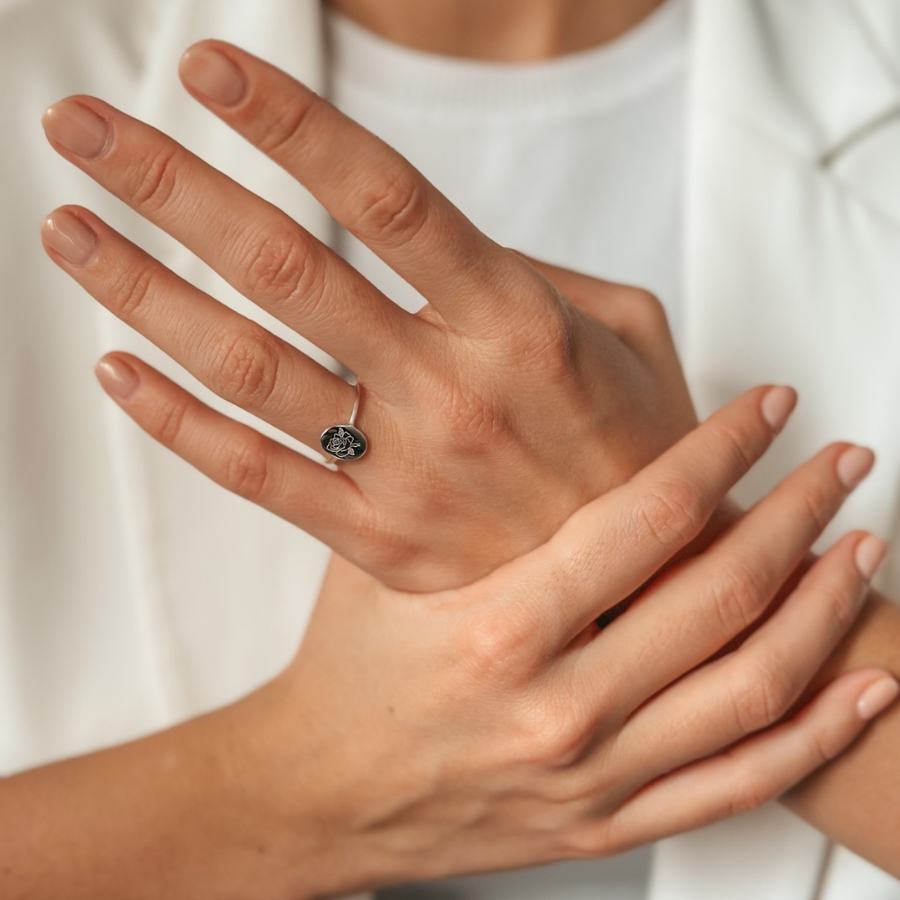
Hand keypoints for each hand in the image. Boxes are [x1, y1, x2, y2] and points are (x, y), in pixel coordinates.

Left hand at [40, 39, 694, 590]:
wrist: (648, 588)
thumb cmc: (635, 441)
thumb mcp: (627, 330)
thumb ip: (534, 271)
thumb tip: (441, 242)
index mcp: (518, 321)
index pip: (387, 198)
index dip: (293, 124)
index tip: (207, 66)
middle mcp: (450, 390)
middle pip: (288, 270)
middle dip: (173, 186)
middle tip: (79, 128)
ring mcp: (405, 472)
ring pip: (250, 370)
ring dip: (146, 292)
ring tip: (68, 229)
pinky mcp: (376, 540)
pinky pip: (257, 475)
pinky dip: (177, 423)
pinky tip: (114, 368)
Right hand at [235, 389, 893, 894]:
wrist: (322, 794)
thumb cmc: (349, 666)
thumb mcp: (377, 560)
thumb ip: (451, 487)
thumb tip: (486, 381)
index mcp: (498, 627)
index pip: (648, 518)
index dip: (723, 449)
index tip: (770, 406)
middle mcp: (558, 706)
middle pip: (721, 595)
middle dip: (798, 513)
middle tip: (844, 461)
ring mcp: (594, 774)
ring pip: (752, 688)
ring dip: (825, 609)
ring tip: (865, 547)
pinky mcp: (608, 820)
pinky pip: (740, 784)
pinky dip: (817, 732)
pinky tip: (866, 688)